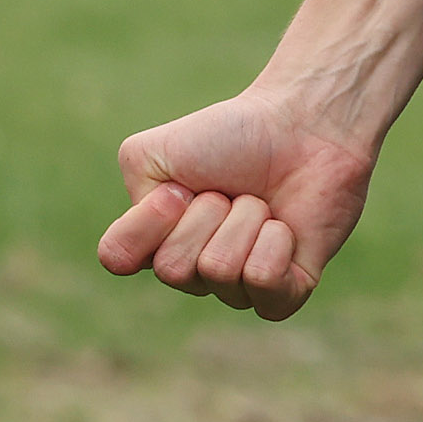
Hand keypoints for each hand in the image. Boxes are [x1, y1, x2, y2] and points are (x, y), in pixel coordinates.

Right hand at [96, 90, 372, 319]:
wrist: (304, 126)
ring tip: (259, 201)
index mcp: (155, 242)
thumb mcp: (157, 149)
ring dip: (244, 218)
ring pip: (220, 270)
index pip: (118, 257)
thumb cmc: (232, 137)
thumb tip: (150, 243)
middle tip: (228, 191)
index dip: (148, 219)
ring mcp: (237, 290)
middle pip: (173, 268)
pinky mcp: (284, 294)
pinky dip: (275, 241)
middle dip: (206, 213)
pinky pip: (264, 282)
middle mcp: (191, 275)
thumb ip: (132, 190)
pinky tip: (284, 226)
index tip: (178, 188)